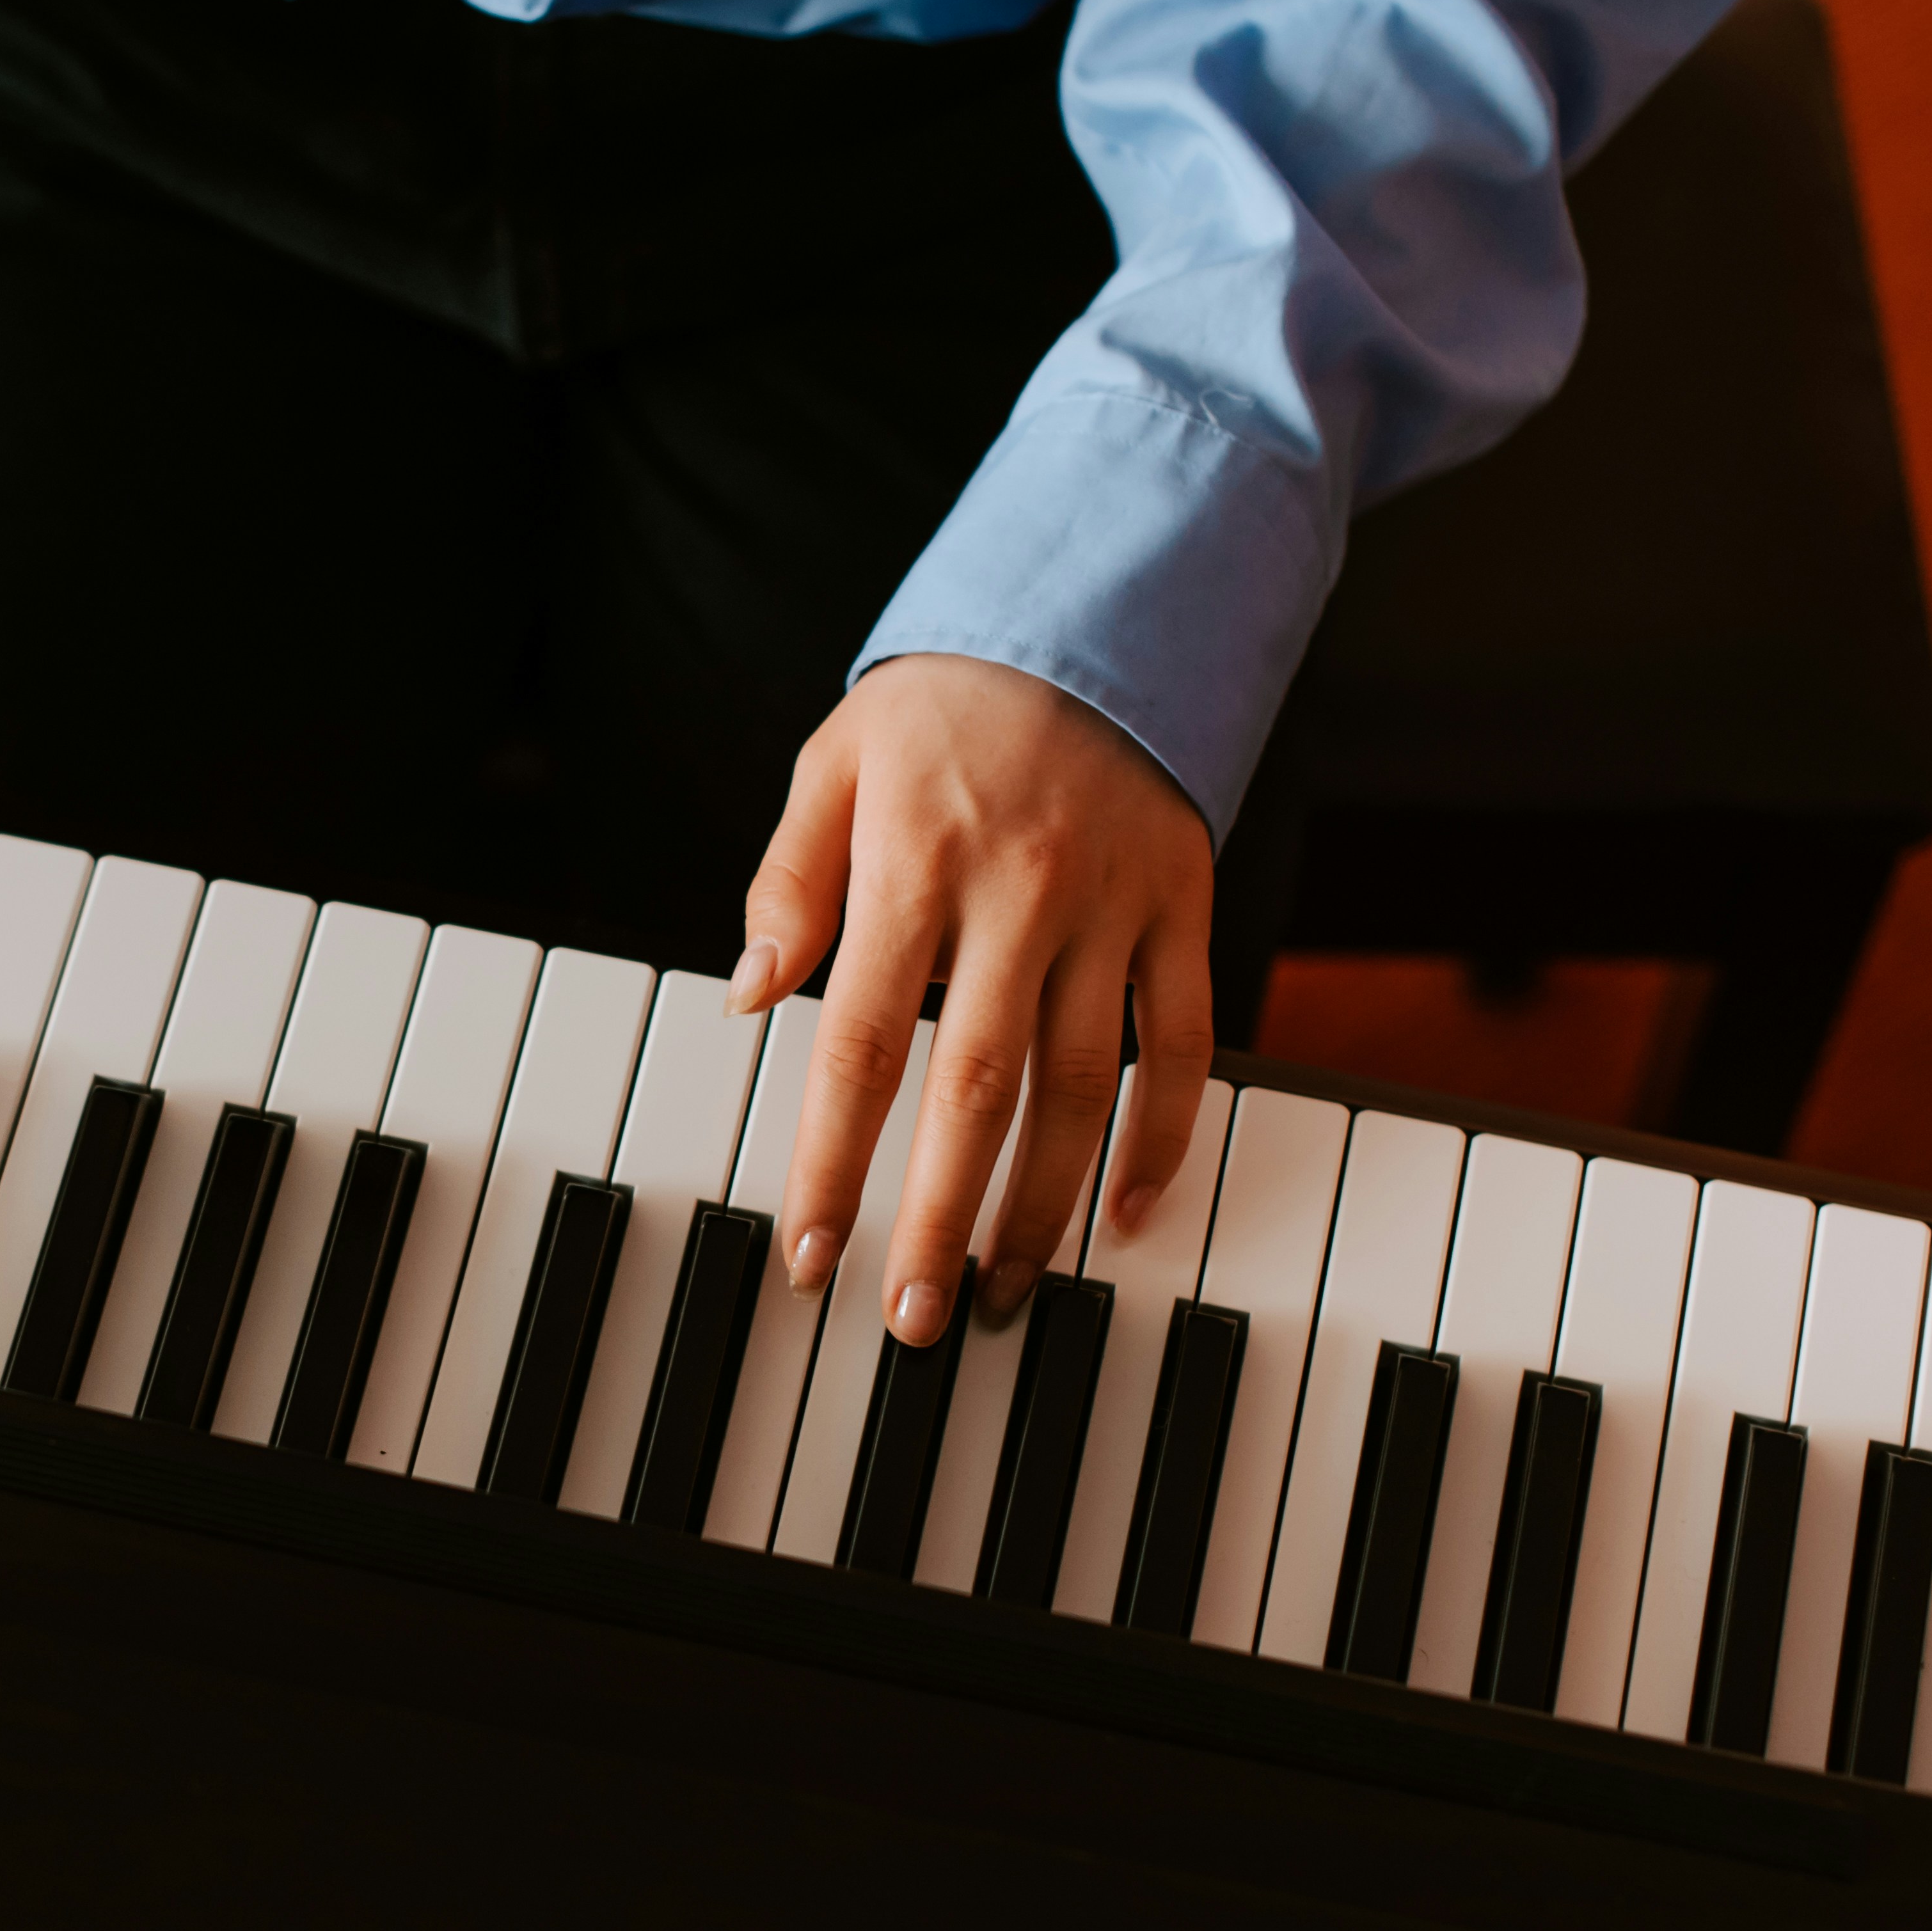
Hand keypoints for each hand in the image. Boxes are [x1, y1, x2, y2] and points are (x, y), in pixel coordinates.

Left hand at [726, 652, 1216, 1346]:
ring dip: (1043, 1203)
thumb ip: (791, 882)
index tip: (811, 1254)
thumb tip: (748, 998)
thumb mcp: (835, 762)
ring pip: (1082, 1085)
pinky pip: (1182, 1041)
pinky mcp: (1182, 906)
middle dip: (939, 1216)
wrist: (1091, 611)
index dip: (834, 1162)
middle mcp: (1020, 892)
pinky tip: (1127, 1214)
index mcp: (916, 863)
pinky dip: (1164, 1135)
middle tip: (913, 1319)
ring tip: (1001, 1290)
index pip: (862, 1044)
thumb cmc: (941, 708)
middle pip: (975, 1088)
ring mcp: (1112, 906)